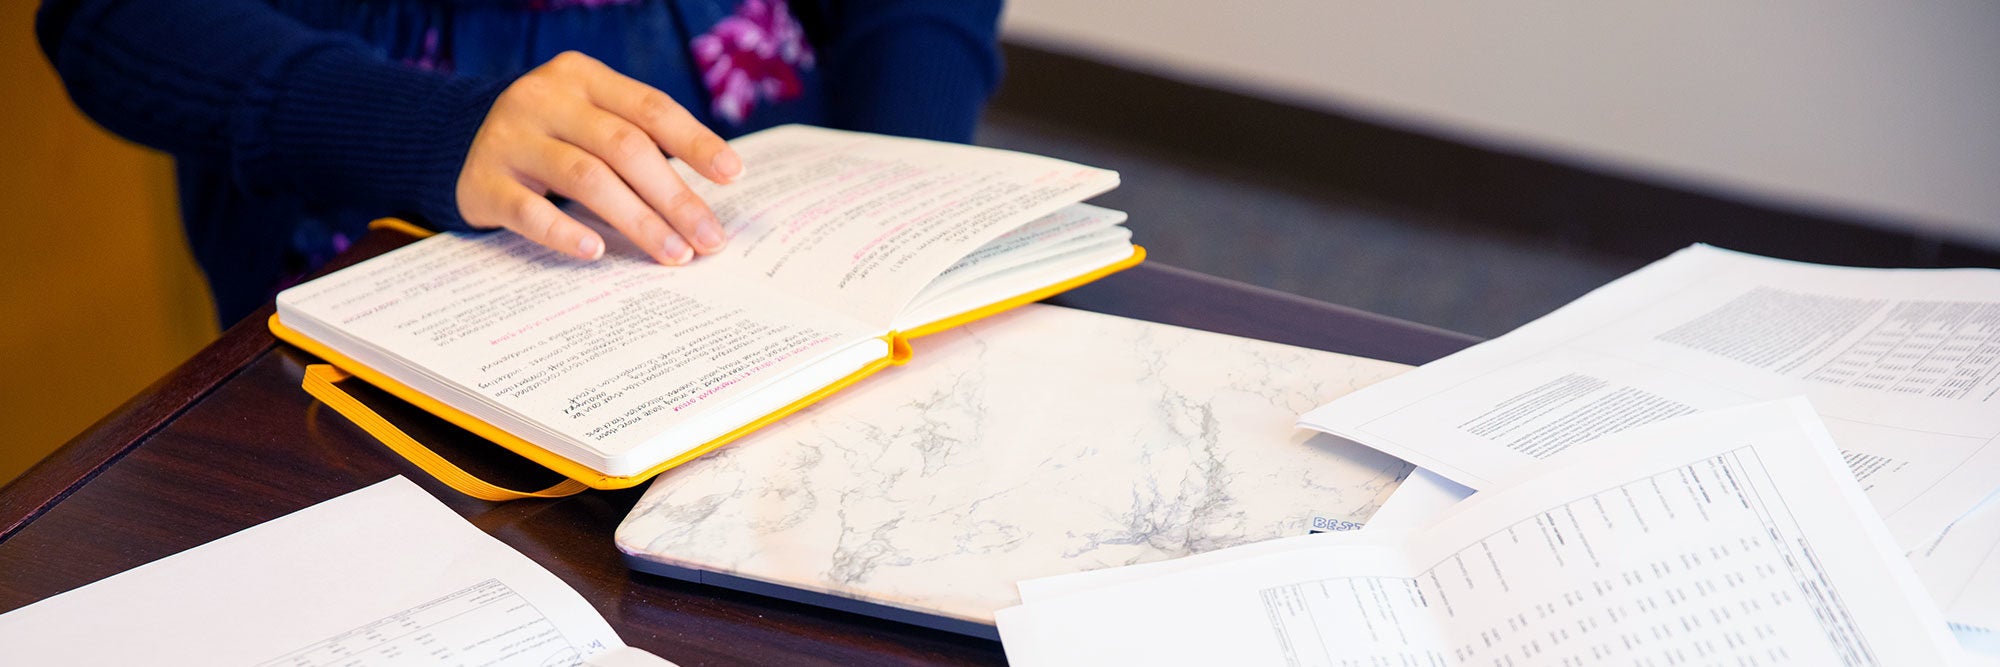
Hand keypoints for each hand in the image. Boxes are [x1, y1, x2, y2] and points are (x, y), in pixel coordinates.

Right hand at [456, 51, 743, 263]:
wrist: (457, 143)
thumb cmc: (552, 137)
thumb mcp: (590, 119)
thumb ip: (638, 142)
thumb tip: (703, 205)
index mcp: (582, 76)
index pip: (650, 108)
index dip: (695, 141)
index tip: (732, 175)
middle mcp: (545, 99)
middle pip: (624, 147)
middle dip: (675, 196)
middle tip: (709, 239)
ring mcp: (509, 138)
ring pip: (586, 178)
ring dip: (638, 220)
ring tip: (673, 253)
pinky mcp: (482, 181)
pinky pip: (529, 211)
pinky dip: (565, 232)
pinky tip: (596, 251)